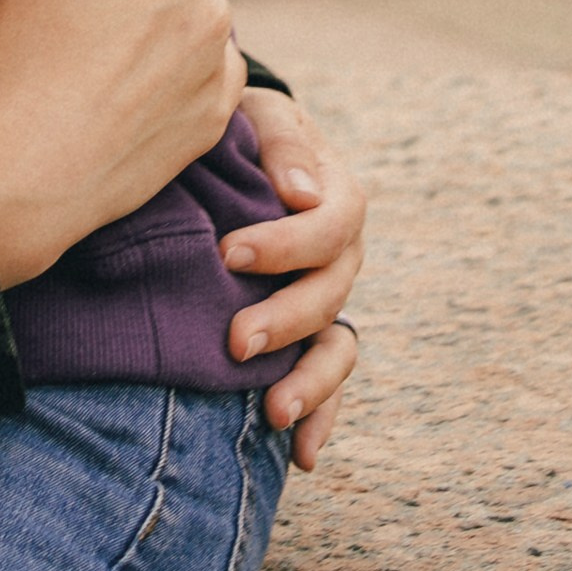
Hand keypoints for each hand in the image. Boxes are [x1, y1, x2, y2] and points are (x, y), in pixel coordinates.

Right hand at [0, 0, 242, 291]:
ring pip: (186, 14)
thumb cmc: (23, 62)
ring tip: (98, 59)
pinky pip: (202, 68)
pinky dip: (175, 67)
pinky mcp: (215, 120)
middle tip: (74, 18)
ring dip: (156, 20)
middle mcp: (210, 11)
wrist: (27, 178)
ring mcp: (217, 71)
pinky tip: (128, 86)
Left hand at [223, 85, 365, 470]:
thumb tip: (299, 195)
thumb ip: (281, 144)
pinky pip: (328, 382)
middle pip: (330, 294)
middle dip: (286, 321)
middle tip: (236, 341)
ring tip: (273, 411)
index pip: (328, 226)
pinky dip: (321, 417)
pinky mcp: (313, 335)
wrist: (240, 154)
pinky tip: (302, 454)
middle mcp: (344, 256)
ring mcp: (331, 299)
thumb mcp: (264, 116)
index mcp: (338, 198)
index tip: (227, 254)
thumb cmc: (249, 129)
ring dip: (311, 383)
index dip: (285, 245)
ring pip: (337, 347)